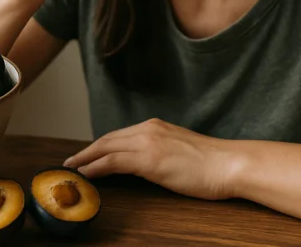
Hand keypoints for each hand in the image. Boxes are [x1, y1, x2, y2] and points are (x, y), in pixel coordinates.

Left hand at [63, 118, 240, 200]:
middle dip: (86, 151)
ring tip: (71, 169)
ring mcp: (148, 142)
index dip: (99, 146)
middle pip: (107, 139)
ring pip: (105, 148)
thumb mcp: (180, 151)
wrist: (230, 164)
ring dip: (85, 159)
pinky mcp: (148, 159)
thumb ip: (161, 152)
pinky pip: (112, 161)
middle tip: (70, 162)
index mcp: (156, 126)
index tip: (86, 156)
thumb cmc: (212, 164)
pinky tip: (85, 174)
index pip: (119, 135)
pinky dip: (94, 167)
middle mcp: (148, 129)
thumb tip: (148, 166)